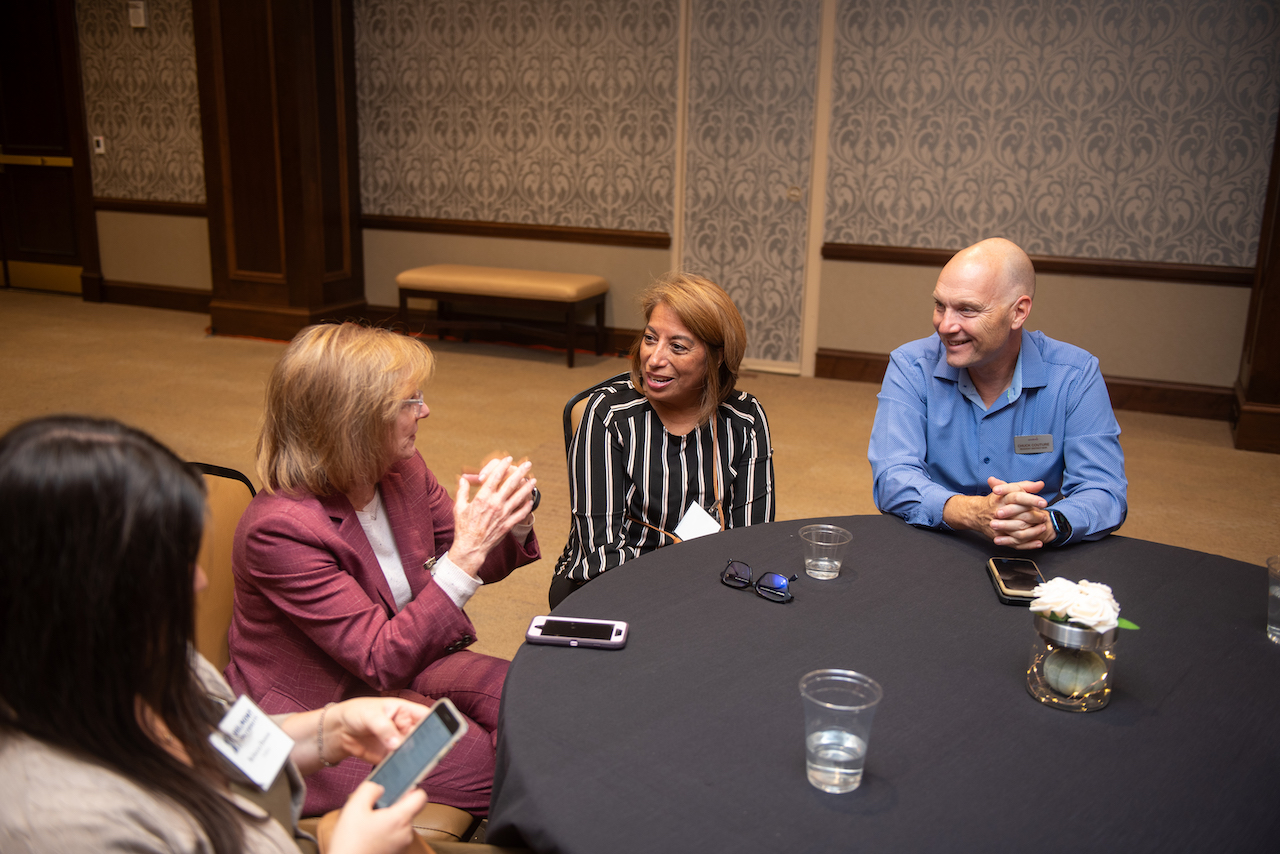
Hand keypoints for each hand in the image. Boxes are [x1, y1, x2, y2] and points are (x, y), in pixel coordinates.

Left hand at [327, 697, 430, 766]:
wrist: (339, 730)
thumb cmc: (356, 713)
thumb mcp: (370, 715)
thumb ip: (384, 728)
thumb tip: (397, 744)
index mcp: (405, 711)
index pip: (427, 716)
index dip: (439, 723)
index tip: (448, 732)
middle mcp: (406, 727)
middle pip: (424, 737)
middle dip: (429, 745)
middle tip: (434, 754)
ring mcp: (399, 743)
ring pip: (414, 752)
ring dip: (417, 759)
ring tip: (419, 766)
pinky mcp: (389, 757)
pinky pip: (400, 764)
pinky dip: (403, 769)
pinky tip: (405, 773)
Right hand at [327, 780, 426, 853]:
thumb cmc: (349, 842)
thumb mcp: (354, 807)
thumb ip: (370, 789)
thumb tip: (380, 787)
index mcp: (400, 819)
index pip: (421, 796)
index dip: (410, 788)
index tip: (397, 789)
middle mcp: (406, 833)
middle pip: (408, 809)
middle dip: (392, 806)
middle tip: (372, 809)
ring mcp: (402, 844)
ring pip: (400, 822)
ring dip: (387, 819)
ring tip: (367, 824)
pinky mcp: (395, 852)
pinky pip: (395, 835)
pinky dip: (385, 831)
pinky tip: (368, 834)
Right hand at [451, 456, 536, 575]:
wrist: (470, 547)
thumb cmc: (463, 527)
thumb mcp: (459, 507)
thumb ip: (462, 491)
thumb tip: (463, 479)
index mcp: (482, 498)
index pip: (495, 477)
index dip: (502, 466)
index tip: (508, 459)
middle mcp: (495, 504)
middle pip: (510, 484)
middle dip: (520, 472)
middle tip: (527, 464)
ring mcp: (503, 514)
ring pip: (519, 497)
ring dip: (527, 487)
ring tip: (533, 480)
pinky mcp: (507, 524)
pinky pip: (520, 514)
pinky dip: (526, 507)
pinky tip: (530, 501)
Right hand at [942, 477, 1051, 548]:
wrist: (977, 513)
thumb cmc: (996, 500)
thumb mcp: (1009, 489)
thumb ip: (1025, 486)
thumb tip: (1041, 484)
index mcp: (1002, 498)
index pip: (1017, 497)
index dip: (1031, 499)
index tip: (1044, 502)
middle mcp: (999, 512)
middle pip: (1019, 515)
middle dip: (1034, 516)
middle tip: (1044, 517)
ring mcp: (999, 526)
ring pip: (1018, 531)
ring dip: (1033, 531)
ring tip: (1043, 528)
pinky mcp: (999, 537)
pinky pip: (1015, 543)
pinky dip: (1028, 544)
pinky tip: (1038, 542)